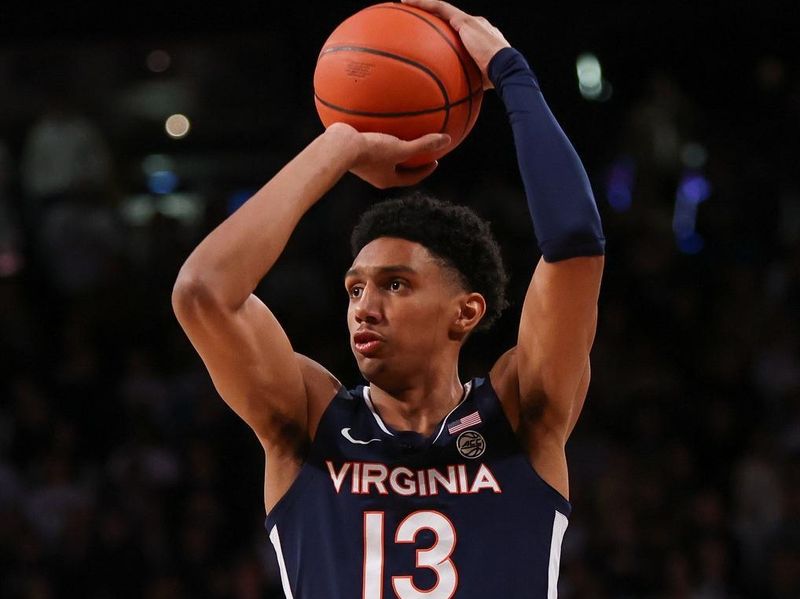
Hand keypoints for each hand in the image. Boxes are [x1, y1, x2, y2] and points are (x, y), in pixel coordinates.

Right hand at [328, 123, 450, 188]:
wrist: (338, 146)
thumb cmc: (371, 150)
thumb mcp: (400, 148)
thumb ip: (423, 145)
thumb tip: (446, 140)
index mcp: (387, 179)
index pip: (412, 178)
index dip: (425, 170)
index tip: (435, 160)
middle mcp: (376, 175)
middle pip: (398, 169)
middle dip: (410, 161)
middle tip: (422, 151)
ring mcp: (364, 165)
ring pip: (384, 157)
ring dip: (394, 149)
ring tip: (401, 137)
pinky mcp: (355, 152)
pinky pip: (372, 145)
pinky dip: (379, 137)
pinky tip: (380, 123)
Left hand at [401, 0, 510, 89]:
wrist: (505, 67)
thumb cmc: (494, 79)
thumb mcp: (477, 80)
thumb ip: (466, 82)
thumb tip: (456, 99)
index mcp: (479, 38)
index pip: (459, 32)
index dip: (446, 32)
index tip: (433, 38)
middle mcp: (475, 25)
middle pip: (448, 18)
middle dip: (431, 15)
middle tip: (415, 17)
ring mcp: (469, 21)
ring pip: (441, 8)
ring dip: (422, 4)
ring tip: (404, 3)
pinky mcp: (463, 20)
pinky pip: (439, 7)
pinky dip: (423, 4)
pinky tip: (407, 3)